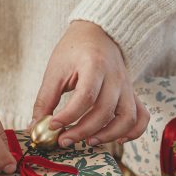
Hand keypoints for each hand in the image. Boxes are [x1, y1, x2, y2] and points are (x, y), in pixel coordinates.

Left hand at [32, 21, 149, 146]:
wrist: (97, 33)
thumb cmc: (74, 50)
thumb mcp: (55, 70)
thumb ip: (46, 99)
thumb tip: (35, 127)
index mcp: (94, 65)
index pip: (86, 96)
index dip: (69, 115)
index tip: (53, 126)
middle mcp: (115, 76)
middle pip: (105, 110)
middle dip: (83, 130)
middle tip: (64, 140)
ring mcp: (127, 86)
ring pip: (127, 118)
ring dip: (108, 135)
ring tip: (88, 142)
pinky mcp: (132, 94)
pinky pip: (141, 117)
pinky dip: (133, 132)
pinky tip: (117, 140)